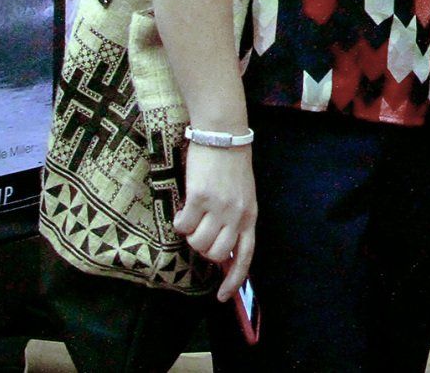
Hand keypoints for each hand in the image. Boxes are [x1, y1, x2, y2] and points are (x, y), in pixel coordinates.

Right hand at [173, 141, 256, 299]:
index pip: (245, 256)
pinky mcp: (199, 198)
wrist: (223, 133)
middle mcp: (237, 215)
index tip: (221, 296)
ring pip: (198, 242)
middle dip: (203, 249)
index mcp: (250, 215)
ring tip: (191, 217)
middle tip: (198, 231)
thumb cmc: (231, 163)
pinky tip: (182, 209)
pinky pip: (183, 226)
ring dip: (190, 235)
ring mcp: (219, 207)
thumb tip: (221, 248)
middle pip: (216, 253)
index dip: (233, 280)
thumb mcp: (243, 194)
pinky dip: (179, 222)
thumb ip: (236, 219)